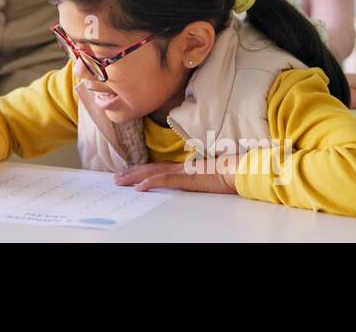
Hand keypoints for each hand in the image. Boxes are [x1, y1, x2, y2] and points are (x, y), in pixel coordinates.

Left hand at [114, 159, 238, 193]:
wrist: (239, 169)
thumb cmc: (230, 172)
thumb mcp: (211, 175)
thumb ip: (200, 176)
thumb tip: (197, 180)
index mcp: (186, 166)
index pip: (159, 167)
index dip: (143, 169)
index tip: (130, 172)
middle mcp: (181, 167)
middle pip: (150, 168)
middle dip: (132, 172)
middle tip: (117, 177)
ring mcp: (182, 172)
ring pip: (151, 173)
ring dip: (134, 177)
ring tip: (120, 181)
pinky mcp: (186, 179)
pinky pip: (164, 181)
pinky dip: (149, 183)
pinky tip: (139, 188)